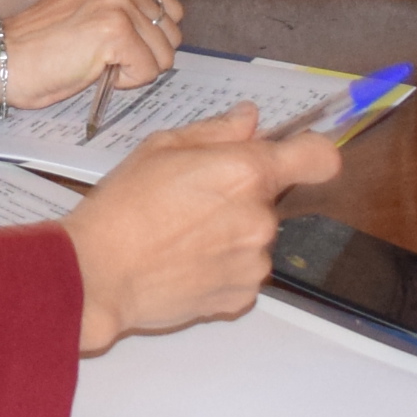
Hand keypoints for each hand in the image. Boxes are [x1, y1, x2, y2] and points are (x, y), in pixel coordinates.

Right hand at [0, 0, 183, 113]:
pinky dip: (125, 81)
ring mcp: (119, 5)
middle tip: (105, 55)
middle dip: (145, 54)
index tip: (113, 42)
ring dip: (134, 69)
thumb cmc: (41, 42)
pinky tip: (95, 69)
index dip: (148, 37)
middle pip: (172, 34)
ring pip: (164, 56)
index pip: (170, 9)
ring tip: (98, 61)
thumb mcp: (87, 5)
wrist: (6, 58)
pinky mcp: (117, 32)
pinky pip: (148, 71)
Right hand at [60, 109, 342, 355]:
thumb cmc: (122, 207)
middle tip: (192, 199)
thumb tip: (249, 120)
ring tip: (181, 236)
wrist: (98, 274)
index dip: (310, 152)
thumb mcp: (162, 147)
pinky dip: (221, 266)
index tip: (297, 154)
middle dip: (241, 195)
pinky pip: (242, 271)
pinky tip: (183, 262)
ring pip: (255, 236)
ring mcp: (254, 262)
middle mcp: (260, 218)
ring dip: (231, 233)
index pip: (318, 157)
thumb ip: (216, 131)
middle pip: (270, 198)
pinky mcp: (241, 296)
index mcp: (246, 172)